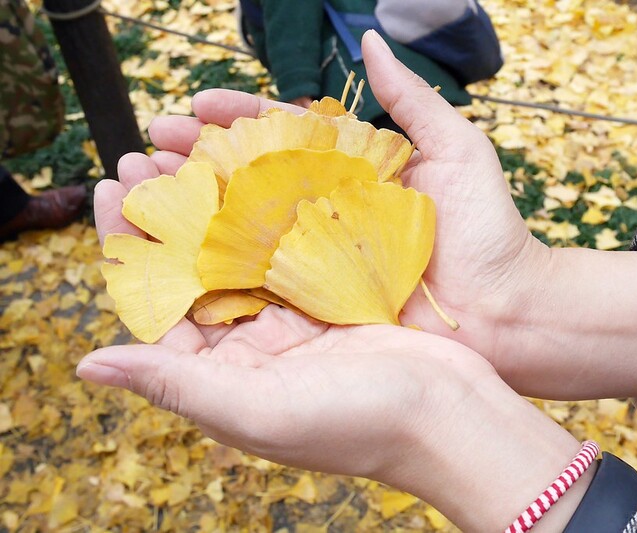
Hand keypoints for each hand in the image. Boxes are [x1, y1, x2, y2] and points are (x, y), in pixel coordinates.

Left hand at [86, 157, 592, 531]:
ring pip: (240, 251)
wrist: (450, 415)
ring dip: (214, 202)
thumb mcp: (258, 412)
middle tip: (144, 158)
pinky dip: (270, 210)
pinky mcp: (331, 299)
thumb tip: (87, 366)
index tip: (110, 190)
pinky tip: (256, 170)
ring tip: (188, 151)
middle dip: (167, 214)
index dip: (128, 248)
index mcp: (222, 377)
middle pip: (194, 271)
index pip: (155, 306)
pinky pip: (289, 248)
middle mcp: (251, 348)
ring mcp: (293, 321)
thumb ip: (175, 385)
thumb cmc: (357, 424)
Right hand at [141, 31, 636, 401]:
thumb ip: (410, 98)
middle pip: (250, 178)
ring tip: (144, 191)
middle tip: (148, 151)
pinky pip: (264, 279)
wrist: (508, 308)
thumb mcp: (457, 149)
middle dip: (197, 162)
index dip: (238, 118)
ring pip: (245, 226)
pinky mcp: (321, 300)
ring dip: (193, 209)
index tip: (195, 107)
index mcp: (354, 169)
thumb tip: (370, 38)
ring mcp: (320, 256)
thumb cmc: (489, 230)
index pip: (283, 134)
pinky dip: (219, 266)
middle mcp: (328, 210)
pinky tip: (176, 254)